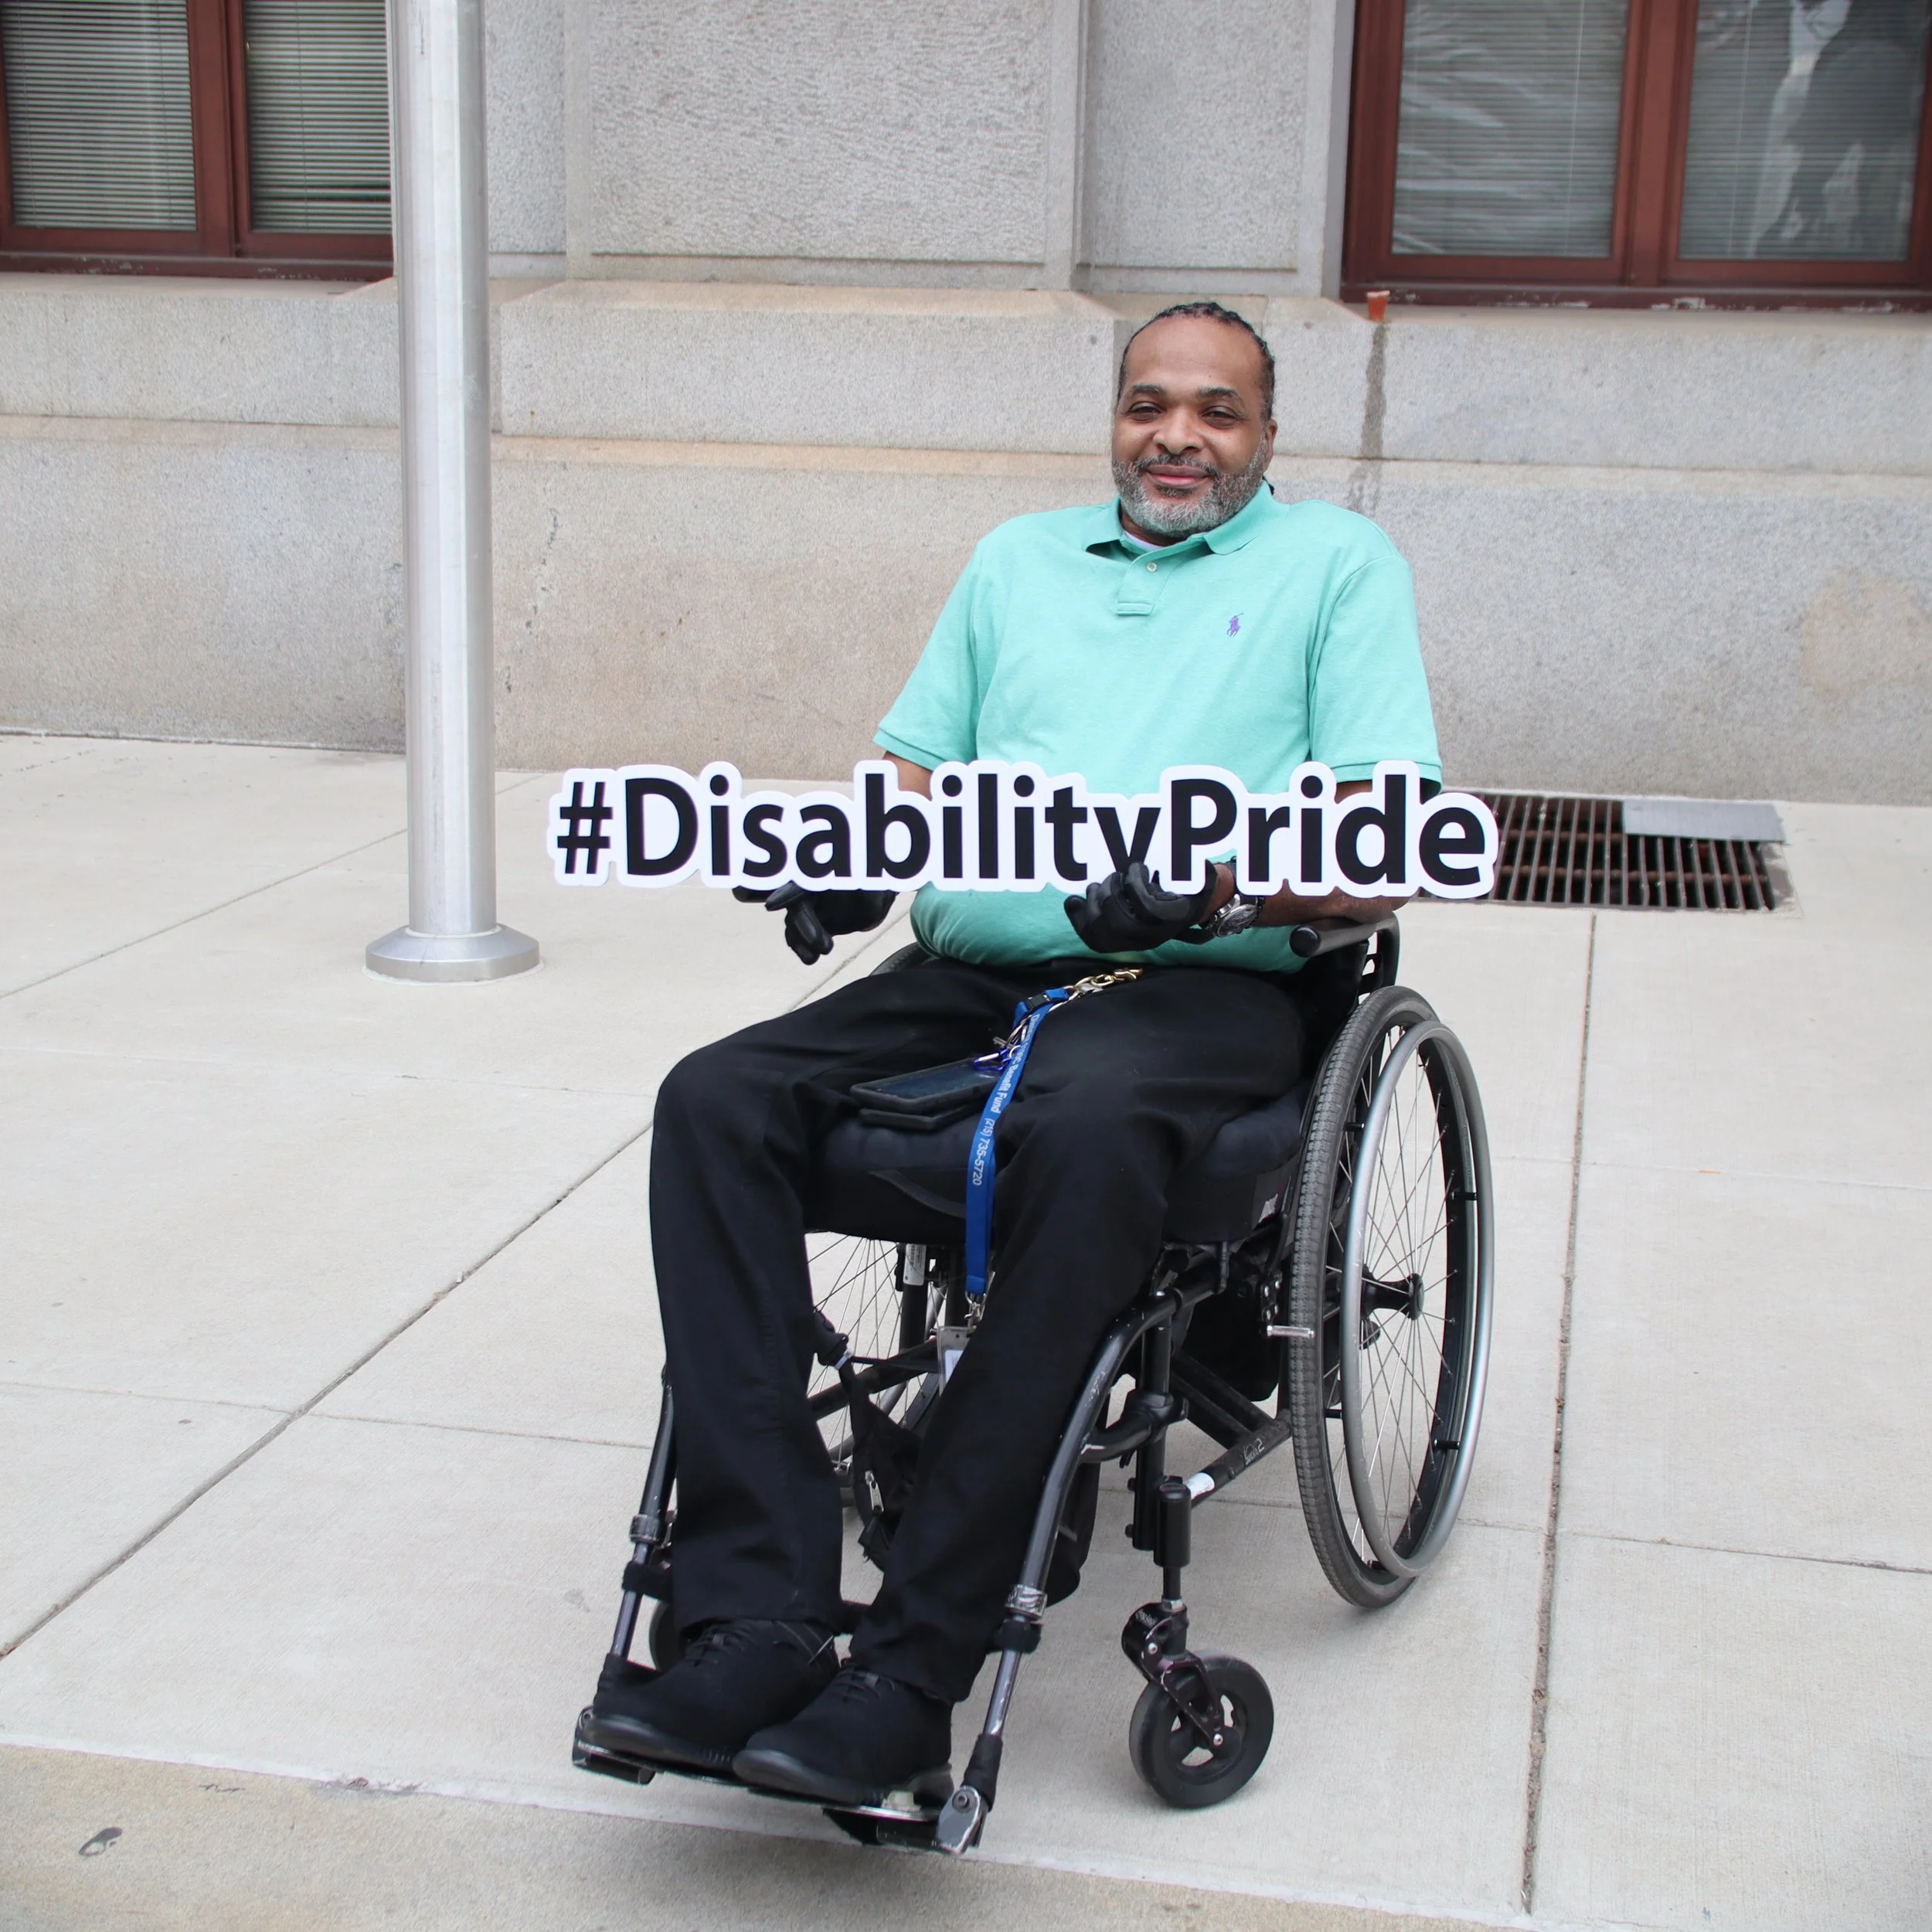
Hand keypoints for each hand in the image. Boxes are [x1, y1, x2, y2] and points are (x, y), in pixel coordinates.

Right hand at [734, 882, 894, 964]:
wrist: (876, 898)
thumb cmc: (875, 888)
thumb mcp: (875, 892)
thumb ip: (864, 895)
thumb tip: (855, 898)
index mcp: (822, 875)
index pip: (802, 883)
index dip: (787, 894)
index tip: (772, 905)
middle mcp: (809, 888)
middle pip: (797, 907)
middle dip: (805, 927)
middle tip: (823, 946)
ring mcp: (807, 906)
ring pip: (794, 924)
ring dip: (803, 941)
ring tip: (822, 953)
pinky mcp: (809, 924)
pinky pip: (797, 937)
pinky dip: (802, 948)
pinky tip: (811, 959)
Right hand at [1063, 861, 1216, 953]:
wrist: (1210, 886)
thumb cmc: (1172, 888)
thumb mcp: (1140, 897)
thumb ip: (1113, 901)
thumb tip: (1077, 899)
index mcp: (1135, 937)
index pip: (1099, 942)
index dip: (1080, 924)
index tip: (1072, 899)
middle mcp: (1147, 939)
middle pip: (1106, 934)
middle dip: (1095, 905)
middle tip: (1100, 882)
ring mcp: (1161, 930)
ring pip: (1122, 922)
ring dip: (1113, 893)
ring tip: (1119, 875)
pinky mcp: (1173, 917)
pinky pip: (1143, 903)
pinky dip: (1135, 881)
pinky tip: (1139, 868)